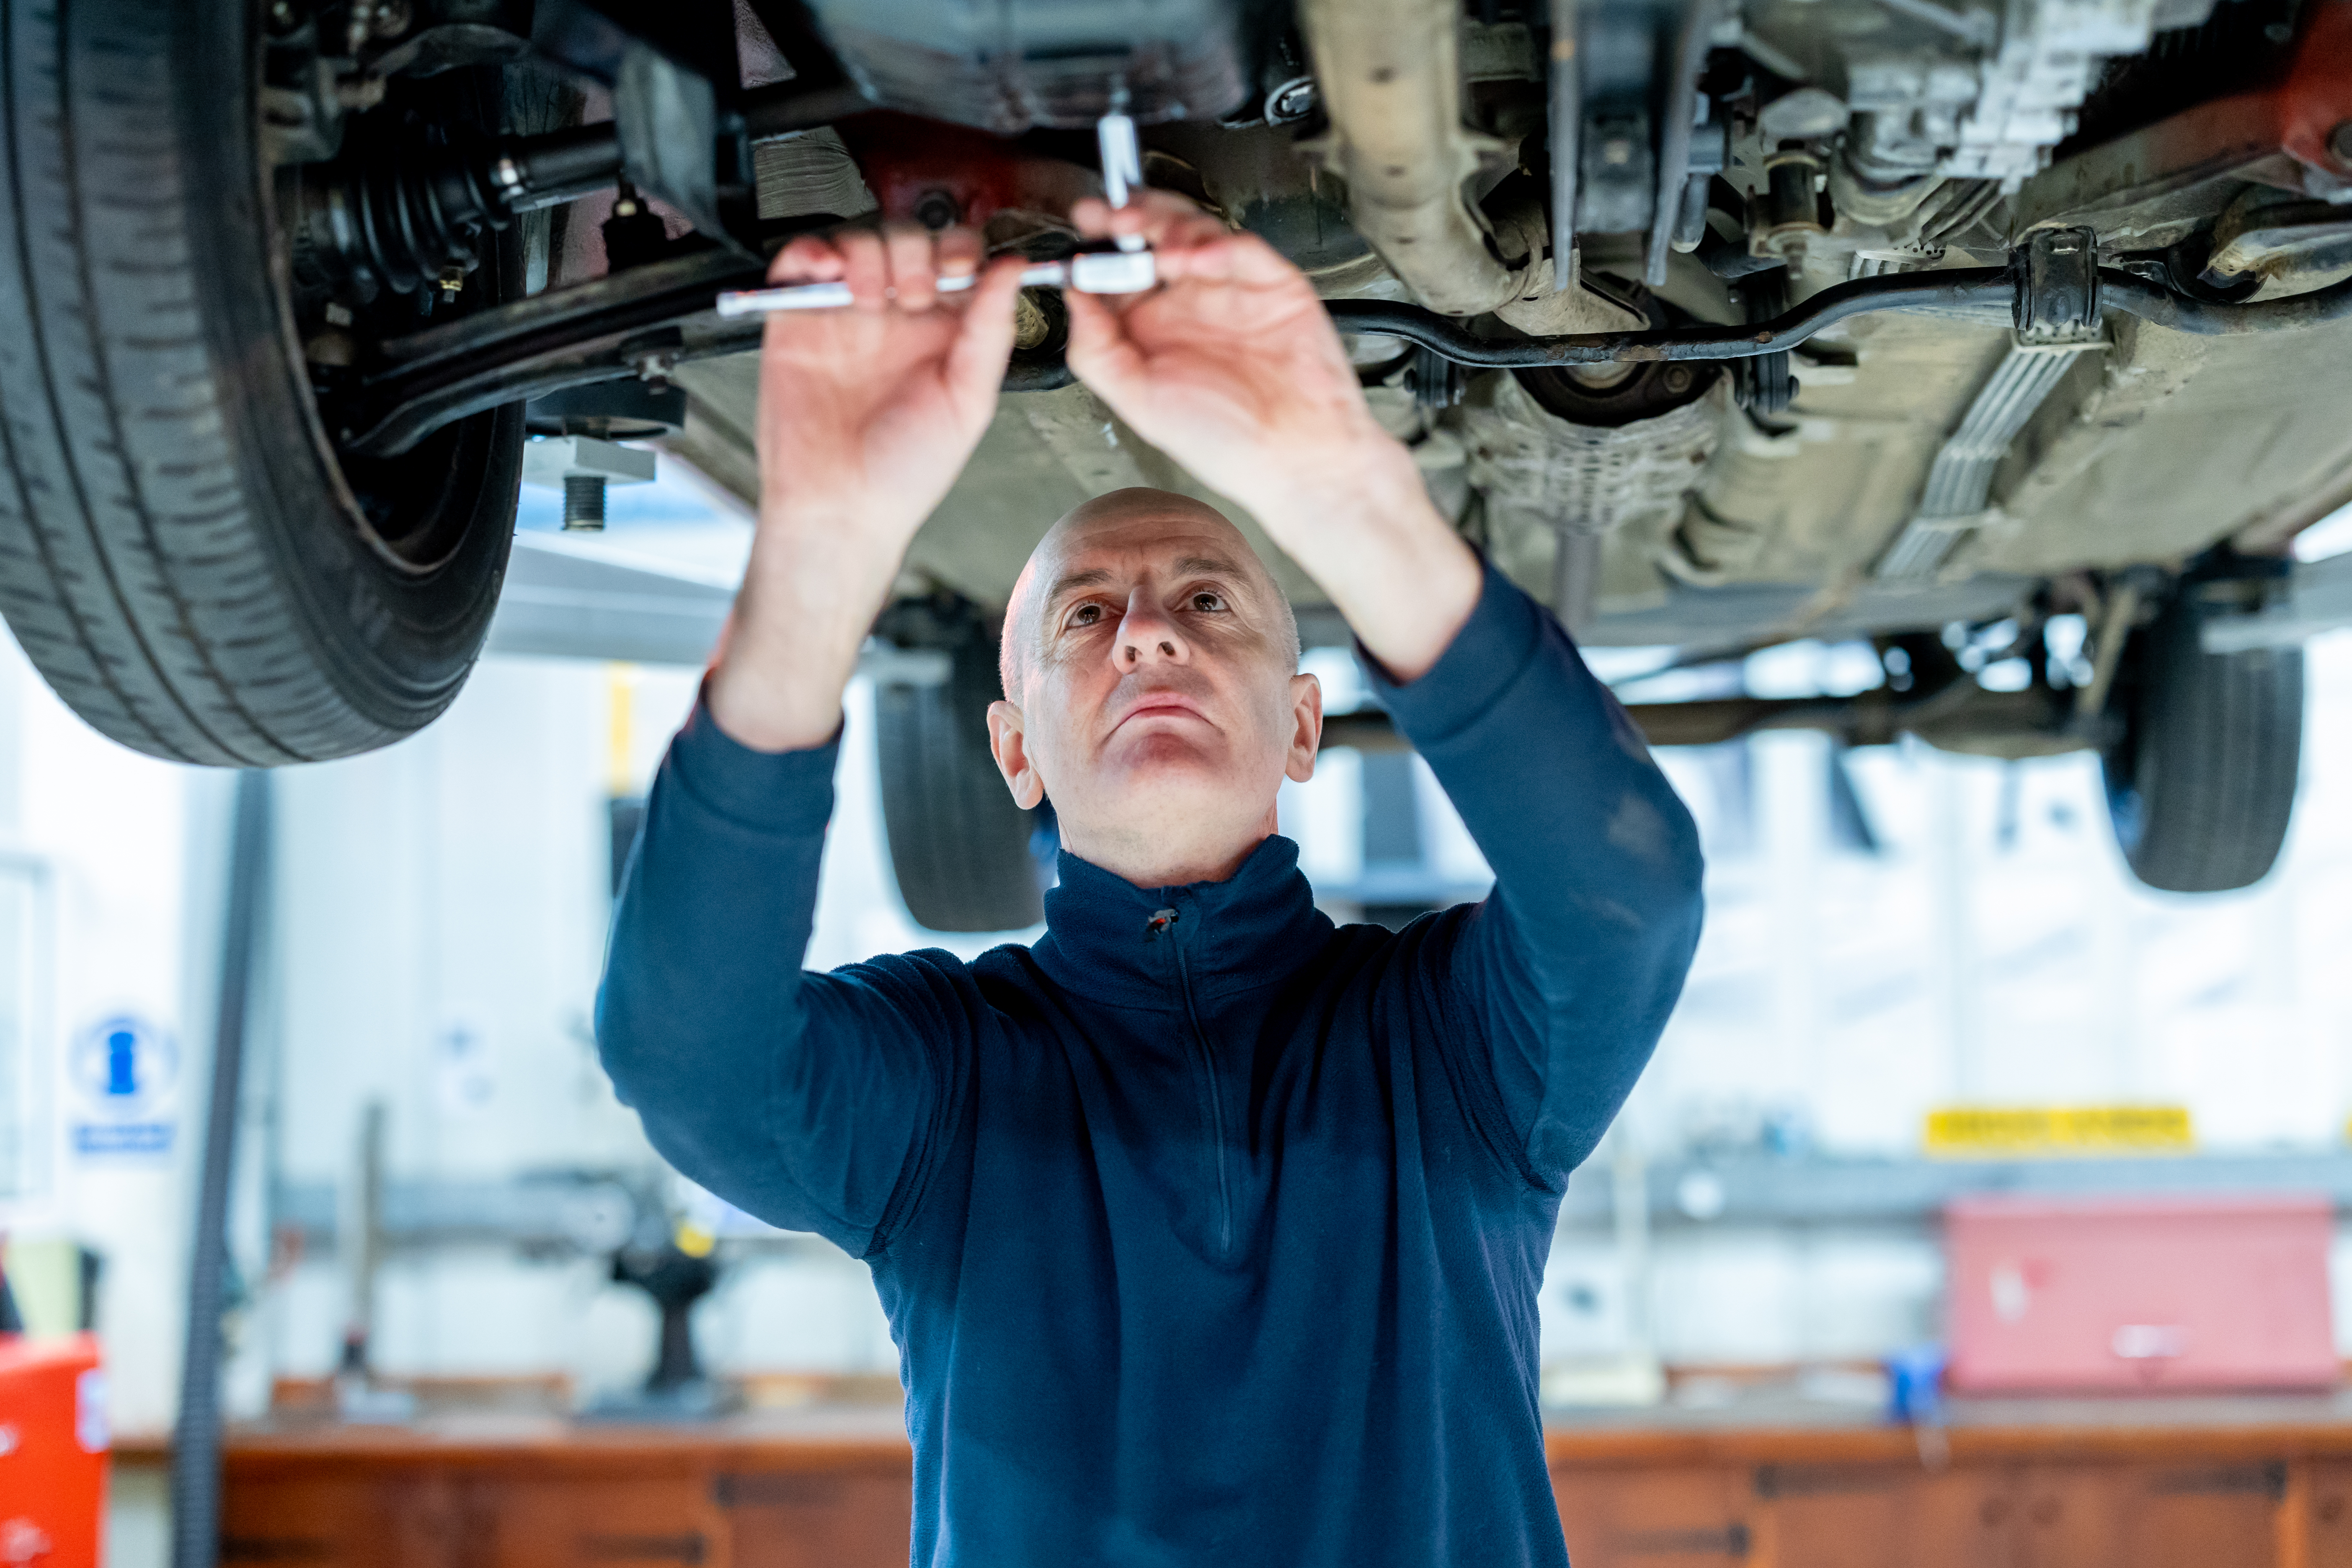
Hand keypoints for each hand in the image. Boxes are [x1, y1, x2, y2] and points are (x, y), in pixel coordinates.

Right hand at [756, 223, 1024, 535]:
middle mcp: (896, 316)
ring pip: (858, 240)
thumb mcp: (969, 401)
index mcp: (944, 331)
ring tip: (870, 300)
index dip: (961, 250)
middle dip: (915, 252)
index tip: (961, 269)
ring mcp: (845, 311)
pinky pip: (799, 260)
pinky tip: (827, 271)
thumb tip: (1015, 270)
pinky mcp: (796, 315)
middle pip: (908, 239)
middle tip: (913, 295)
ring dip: (869, 253)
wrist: (841, 505)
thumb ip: (991, 331)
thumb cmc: (906, 470)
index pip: (957, 259)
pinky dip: (812, 251)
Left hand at [1061, 192, 1388, 520]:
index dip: (1095, 248)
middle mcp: (1188, 303)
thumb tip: (1070, 297)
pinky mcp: (1274, 283)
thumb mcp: (1139, 403)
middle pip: (1151, 238)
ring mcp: (1230, 289)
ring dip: (1170, 227)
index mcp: (1151, 328)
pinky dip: (1219, 247)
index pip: (1114, 271)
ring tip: (1156, 244)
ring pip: (1194, 232)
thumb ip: (1097, 352)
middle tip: (1111, 216)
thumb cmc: (1226, 442)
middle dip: (1128, 219)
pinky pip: (1243, 250)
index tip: (1080, 234)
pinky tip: (1199, 260)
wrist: (1298, 460)